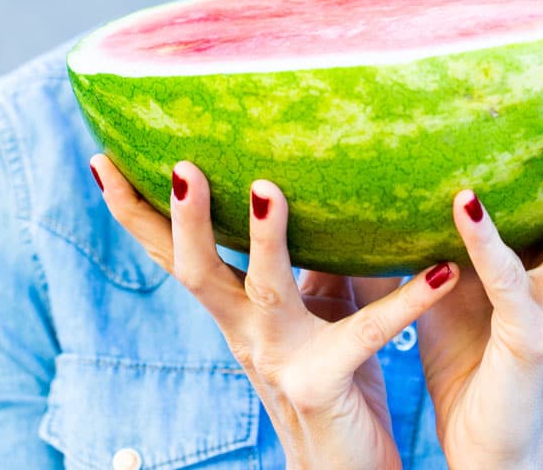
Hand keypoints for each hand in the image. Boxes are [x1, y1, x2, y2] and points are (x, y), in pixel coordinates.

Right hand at [90, 156, 461, 469]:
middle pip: (196, 270)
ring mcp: (281, 360)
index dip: (134, 212)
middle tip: (181, 164)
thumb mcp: (313, 309)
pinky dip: (408, 300)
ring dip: (262, 240)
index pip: (173, 254)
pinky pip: (368, 331)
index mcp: (235, 311)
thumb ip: (311, 259)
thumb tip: (308, 189)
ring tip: (266, 187)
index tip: (101, 160)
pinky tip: (441, 270)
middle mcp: (245, 334)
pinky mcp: (327, 382)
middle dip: (182, 218)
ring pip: (262, 291)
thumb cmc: (332, 380)